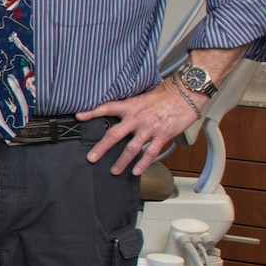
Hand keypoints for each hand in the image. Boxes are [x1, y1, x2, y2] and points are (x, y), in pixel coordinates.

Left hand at [80, 84, 203, 175]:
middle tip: (92, 158)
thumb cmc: (166, 94)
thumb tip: (120, 112)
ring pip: (131, 148)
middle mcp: (137, 118)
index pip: (107, 108)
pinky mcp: (162, 135)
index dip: (92, 112)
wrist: (186, 94)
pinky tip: (136, 171)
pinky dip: (143, 163)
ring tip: (114, 170)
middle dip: (101, 148)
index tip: (79, 116)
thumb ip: (131, 107)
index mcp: (131, 106)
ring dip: (121, 161)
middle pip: (114, 135)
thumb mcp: (143, 96)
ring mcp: (149, 128)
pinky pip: (150, 152)